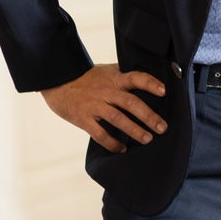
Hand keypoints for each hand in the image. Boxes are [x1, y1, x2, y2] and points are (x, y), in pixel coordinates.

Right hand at [43, 64, 168, 151]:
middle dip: (148, 116)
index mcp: (114, 79)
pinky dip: (112, 143)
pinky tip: (122, 149)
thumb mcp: (106, 70)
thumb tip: (145, 76)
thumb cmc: (86, 77)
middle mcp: (106, 92)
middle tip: (162, 128)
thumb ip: (124, 74)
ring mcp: (94, 105)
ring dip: (134, 130)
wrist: (57, 81)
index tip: (163, 91)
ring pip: (117, 119)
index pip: (135, 78)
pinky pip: (99, 133)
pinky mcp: (83, 118)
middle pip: (130, 102)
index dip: (150, 83)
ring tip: (148, 139)